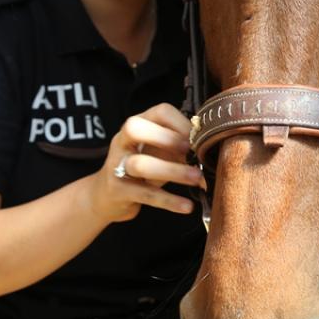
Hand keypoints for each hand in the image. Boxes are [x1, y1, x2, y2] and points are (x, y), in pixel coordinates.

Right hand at [86, 103, 204, 223]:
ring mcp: (116, 165)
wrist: (107, 197)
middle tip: (193, 152)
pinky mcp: (117, 191)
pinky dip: (168, 201)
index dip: (181, 123)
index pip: (159, 112)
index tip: (200, 138)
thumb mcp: (159, 152)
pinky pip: (144, 194)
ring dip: (173, 171)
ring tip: (197, 179)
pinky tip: (187, 206)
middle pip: (135, 128)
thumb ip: (180, 147)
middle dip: (167, 138)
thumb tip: (211, 151)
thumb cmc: (141, 169)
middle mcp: (122, 141)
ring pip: (140, 164)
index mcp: (137, 125)